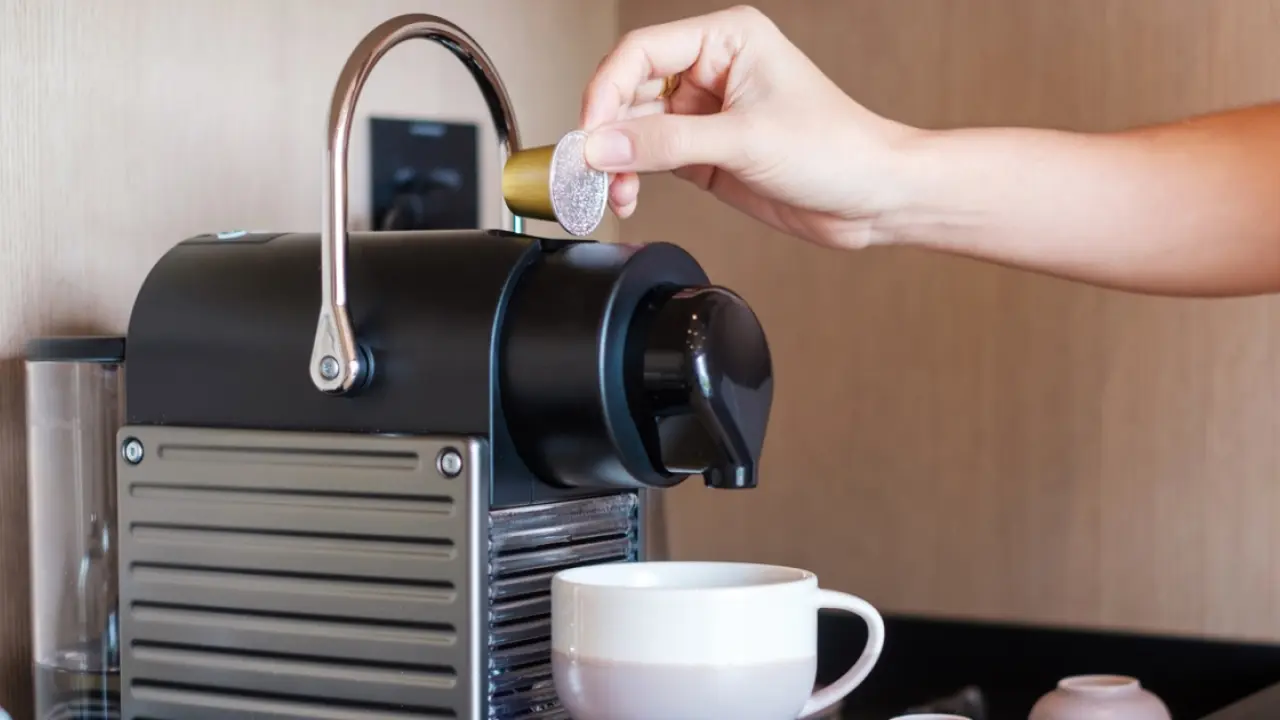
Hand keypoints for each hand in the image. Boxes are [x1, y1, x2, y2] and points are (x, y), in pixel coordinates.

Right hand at [579, 5, 918, 248]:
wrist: (873, 197)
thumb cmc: (836, 148)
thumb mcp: (743, 141)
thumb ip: (665, 143)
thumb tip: (600, 146)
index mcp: (726, 40)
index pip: (641, 51)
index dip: (606, 90)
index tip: (589, 133)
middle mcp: (712, 71)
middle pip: (630, 90)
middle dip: (607, 131)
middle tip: (591, 169)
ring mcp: (707, 114)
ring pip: (636, 128)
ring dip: (618, 160)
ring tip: (613, 190)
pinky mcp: (706, 153)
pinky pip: (652, 158)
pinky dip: (633, 176)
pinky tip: (629, 194)